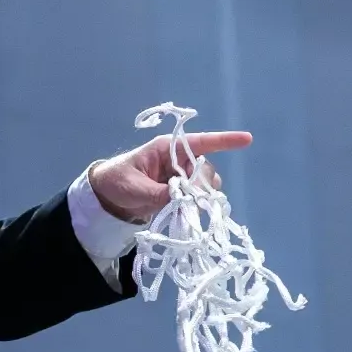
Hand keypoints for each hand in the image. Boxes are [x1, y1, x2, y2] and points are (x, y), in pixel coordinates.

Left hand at [88, 130, 251, 223]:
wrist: (105, 199)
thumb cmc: (116, 183)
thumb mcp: (135, 189)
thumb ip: (159, 194)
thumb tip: (183, 198)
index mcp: (165, 149)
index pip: (199, 142)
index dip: (223, 140)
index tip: (247, 139)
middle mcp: (176, 160)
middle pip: (205, 168)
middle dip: (203, 182)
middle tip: (190, 197)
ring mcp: (178, 177)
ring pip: (203, 184)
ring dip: (200, 195)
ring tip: (185, 205)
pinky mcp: (177, 193)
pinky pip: (195, 196)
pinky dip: (195, 204)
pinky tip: (188, 212)